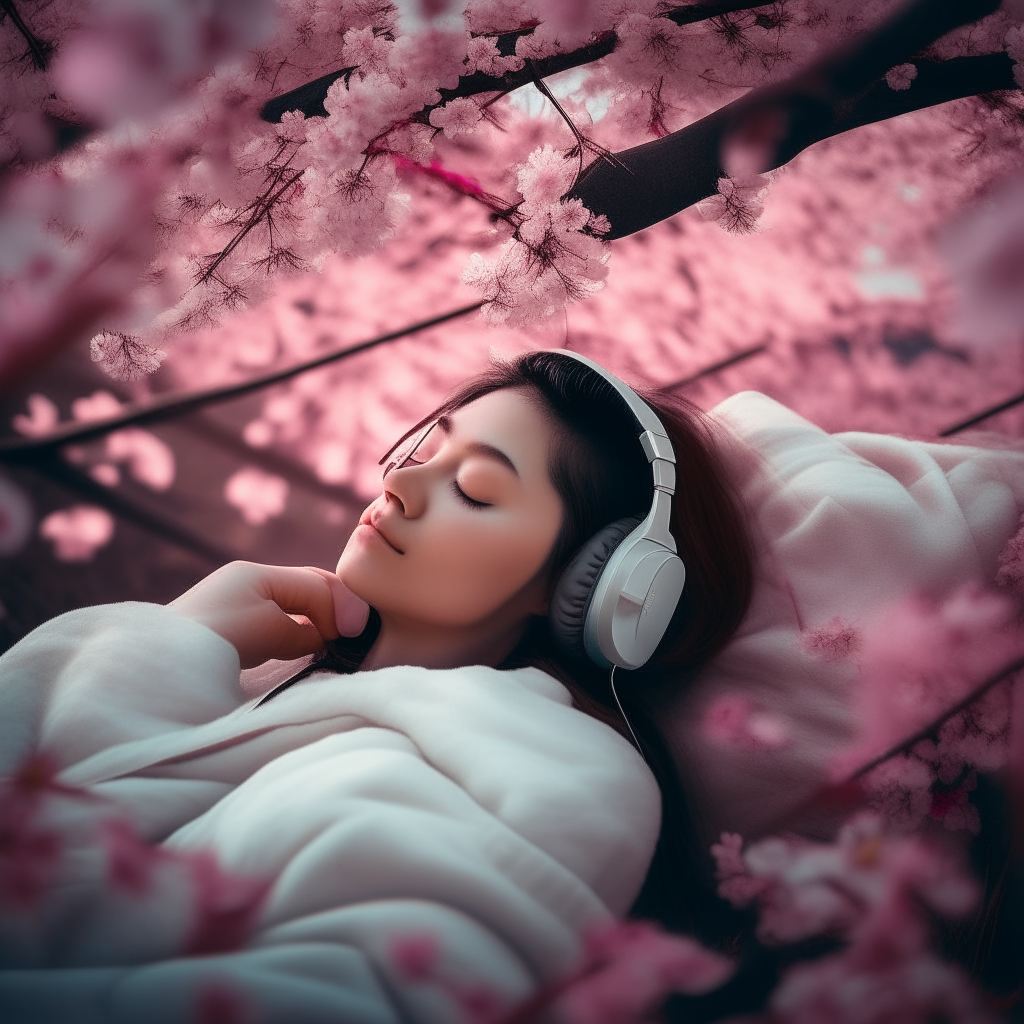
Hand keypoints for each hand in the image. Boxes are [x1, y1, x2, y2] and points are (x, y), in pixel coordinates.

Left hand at [168, 562, 370, 668]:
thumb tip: (320, 637)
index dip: (343, 607)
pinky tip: (304, 653)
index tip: (353, 637)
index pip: (316, 583)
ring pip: (294, 607)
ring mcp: (236, 605)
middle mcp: (246, 582)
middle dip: (335, 609)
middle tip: (352, 638)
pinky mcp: (229, 631)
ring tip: (332, 647)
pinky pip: (277, 624)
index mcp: (255, 573)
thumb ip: (305, 629)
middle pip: (307, 587)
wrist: (156, 668)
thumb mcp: (270, 629)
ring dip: (317, 624)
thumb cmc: (215, 640)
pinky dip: (298, 635)